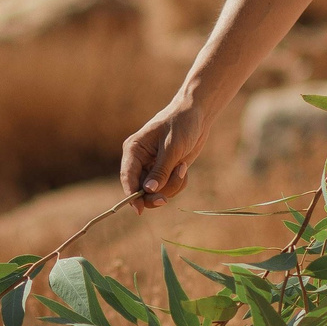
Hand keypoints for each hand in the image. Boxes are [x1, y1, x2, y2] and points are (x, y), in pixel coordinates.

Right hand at [122, 95, 211, 210]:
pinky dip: (178, 183)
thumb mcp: (172, 147)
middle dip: (156, 194)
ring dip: (172, 185)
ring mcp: (152, 167)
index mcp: (134, 150)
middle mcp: (140, 161)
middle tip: (166, 200)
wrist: (198, 115)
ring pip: (157, 192)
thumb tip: (149, 190)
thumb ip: (161, 170)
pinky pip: (169, 188)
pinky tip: (183, 168)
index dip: (132, 195)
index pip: (128, 177)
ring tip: (182, 168)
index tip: (139, 210)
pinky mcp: (165, 171)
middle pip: (141, 190)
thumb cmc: (182, 124)